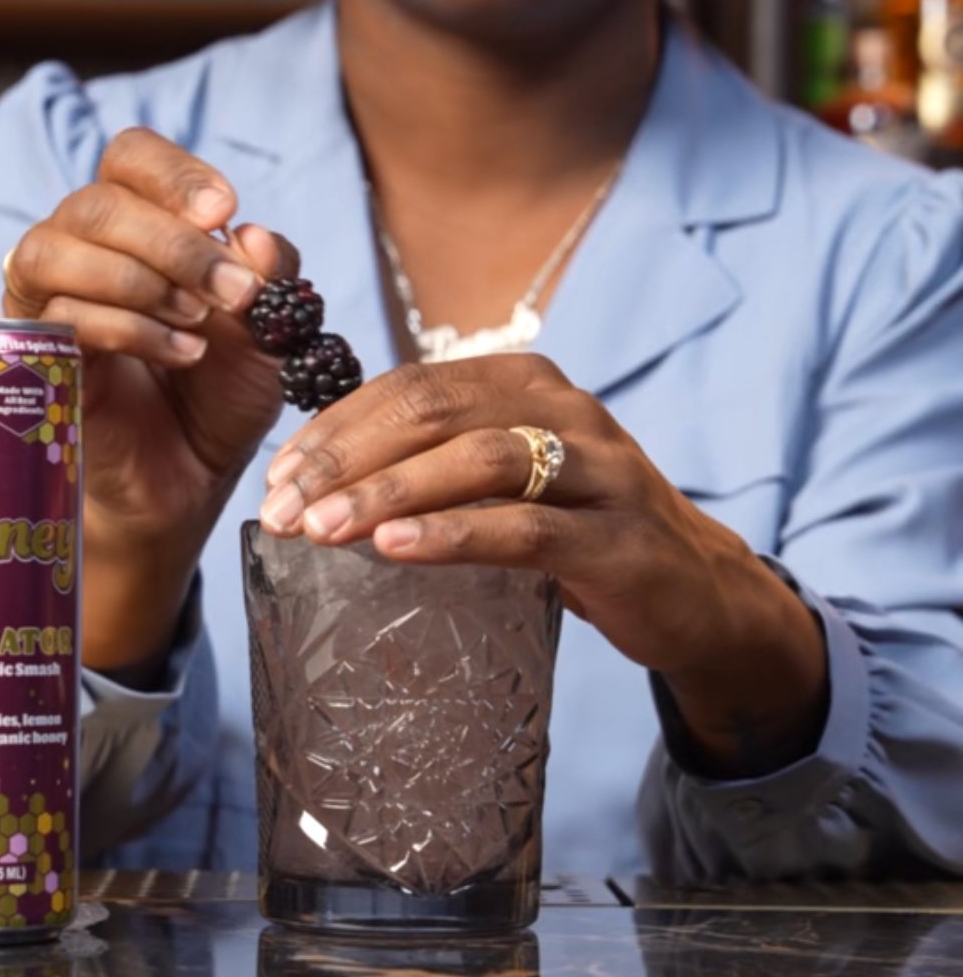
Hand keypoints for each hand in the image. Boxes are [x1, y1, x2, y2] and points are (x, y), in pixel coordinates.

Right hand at [3, 128, 291, 667]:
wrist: (190, 480)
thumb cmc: (220, 394)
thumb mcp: (269, 330)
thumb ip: (272, 275)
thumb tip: (251, 234)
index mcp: (138, 225)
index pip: (131, 157)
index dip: (173, 173)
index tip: (225, 210)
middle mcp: (82, 252)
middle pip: (96, 202)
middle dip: (173, 241)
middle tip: (231, 290)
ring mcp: (48, 304)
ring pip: (56, 249)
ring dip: (139, 278)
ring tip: (199, 320)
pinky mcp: (35, 358)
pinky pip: (59, 317)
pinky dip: (128, 328)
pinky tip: (182, 354)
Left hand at [260, 354, 827, 771]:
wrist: (698, 593)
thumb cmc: (581, 533)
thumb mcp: (511, 481)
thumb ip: (441, 463)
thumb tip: (323, 477)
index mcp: (528, 383)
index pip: (412, 385)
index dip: (336, 426)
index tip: (278, 475)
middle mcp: (566, 409)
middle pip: (434, 411)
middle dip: (346, 458)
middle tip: (282, 508)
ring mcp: (600, 469)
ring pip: (479, 460)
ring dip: (388, 493)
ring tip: (322, 529)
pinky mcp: (619, 538)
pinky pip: (526, 528)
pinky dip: (452, 535)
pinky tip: (394, 551)